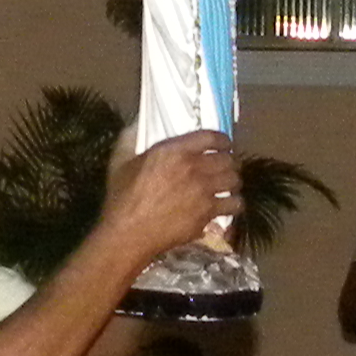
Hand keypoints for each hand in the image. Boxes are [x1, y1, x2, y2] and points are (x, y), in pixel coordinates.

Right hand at [95, 131, 233, 271]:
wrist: (129, 232)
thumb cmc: (122, 197)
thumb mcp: (121, 162)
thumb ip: (130, 139)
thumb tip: (136, 123)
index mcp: (175, 151)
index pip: (212, 137)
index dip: (223, 140)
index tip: (225, 146)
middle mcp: (194, 167)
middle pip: (228, 159)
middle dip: (230, 163)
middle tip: (226, 168)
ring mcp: (204, 191)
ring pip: (234, 181)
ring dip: (233, 182)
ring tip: (229, 187)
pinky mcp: (208, 213)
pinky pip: (234, 204)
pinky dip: (234, 204)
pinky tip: (228, 206)